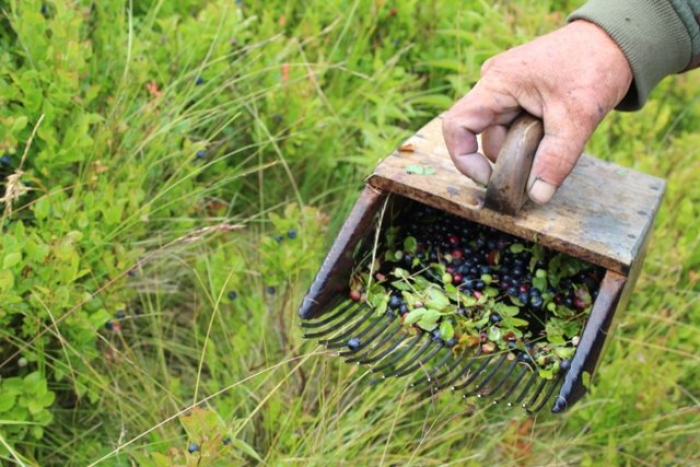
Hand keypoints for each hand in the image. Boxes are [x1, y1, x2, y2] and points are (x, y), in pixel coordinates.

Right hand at [442, 20, 632, 203]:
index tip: (490, 179)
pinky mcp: (519, 92)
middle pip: (484, 135)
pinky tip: (555, 133)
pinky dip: (531, 137)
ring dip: (524, 147)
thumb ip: (555, 160)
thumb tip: (537, 196)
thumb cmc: (594, 66)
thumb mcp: (577, 118)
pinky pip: (514, 124)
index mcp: (497, 83)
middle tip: (541, 165)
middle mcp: (494, 83)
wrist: (617, 41)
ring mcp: (506, 87)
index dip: (465, 159)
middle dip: (509, 156)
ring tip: (557, 140)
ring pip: (501, 132)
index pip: (457, 126)